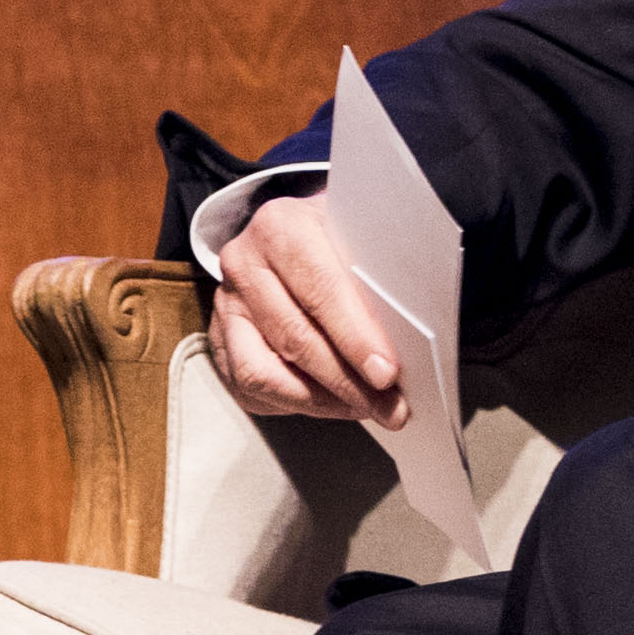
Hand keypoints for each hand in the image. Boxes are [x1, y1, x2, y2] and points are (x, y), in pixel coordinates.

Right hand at [210, 191, 408, 426]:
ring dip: (320, 400)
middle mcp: (244, 263)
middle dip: (347, 381)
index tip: (386, 373)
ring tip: (363, 407)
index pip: (319, 288)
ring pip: (263, 372)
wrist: (290, 234)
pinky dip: (297, 404)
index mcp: (281, 227)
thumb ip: (380, 267)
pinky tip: (333, 403)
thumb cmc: (334, 237)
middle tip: (389, 407)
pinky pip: (251, 389)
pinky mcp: (220, 340)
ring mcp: (227, 305)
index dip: (355, 336)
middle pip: (294, 337)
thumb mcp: (359, 231)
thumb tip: (414, 328)